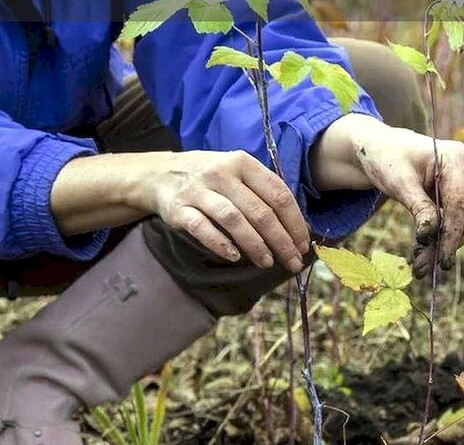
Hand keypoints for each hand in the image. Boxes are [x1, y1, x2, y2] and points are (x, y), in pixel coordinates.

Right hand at [146, 150, 311, 272]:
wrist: (161, 174)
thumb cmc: (211, 179)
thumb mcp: (238, 173)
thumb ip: (263, 193)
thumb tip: (296, 228)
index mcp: (243, 163)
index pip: (277, 194)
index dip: (294, 222)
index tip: (303, 244)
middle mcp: (222, 173)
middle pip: (259, 211)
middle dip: (281, 240)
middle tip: (292, 262)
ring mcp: (199, 191)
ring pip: (234, 220)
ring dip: (255, 244)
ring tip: (267, 262)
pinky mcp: (179, 209)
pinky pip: (202, 228)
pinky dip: (220, 243)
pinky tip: (234, 257)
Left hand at [310, 114, 463, 277]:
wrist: (383, 149)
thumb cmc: (387, 159)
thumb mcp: (399, 183)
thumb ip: (419, 207)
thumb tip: (431, 235)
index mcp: (456, 157)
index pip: (459, 205)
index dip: (449, 235)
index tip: (438, 261)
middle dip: (445, 245)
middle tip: (421, 268)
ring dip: (445, 244)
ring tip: (419, 261)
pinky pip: (461, 221)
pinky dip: (444, 237)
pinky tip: (424, 248)